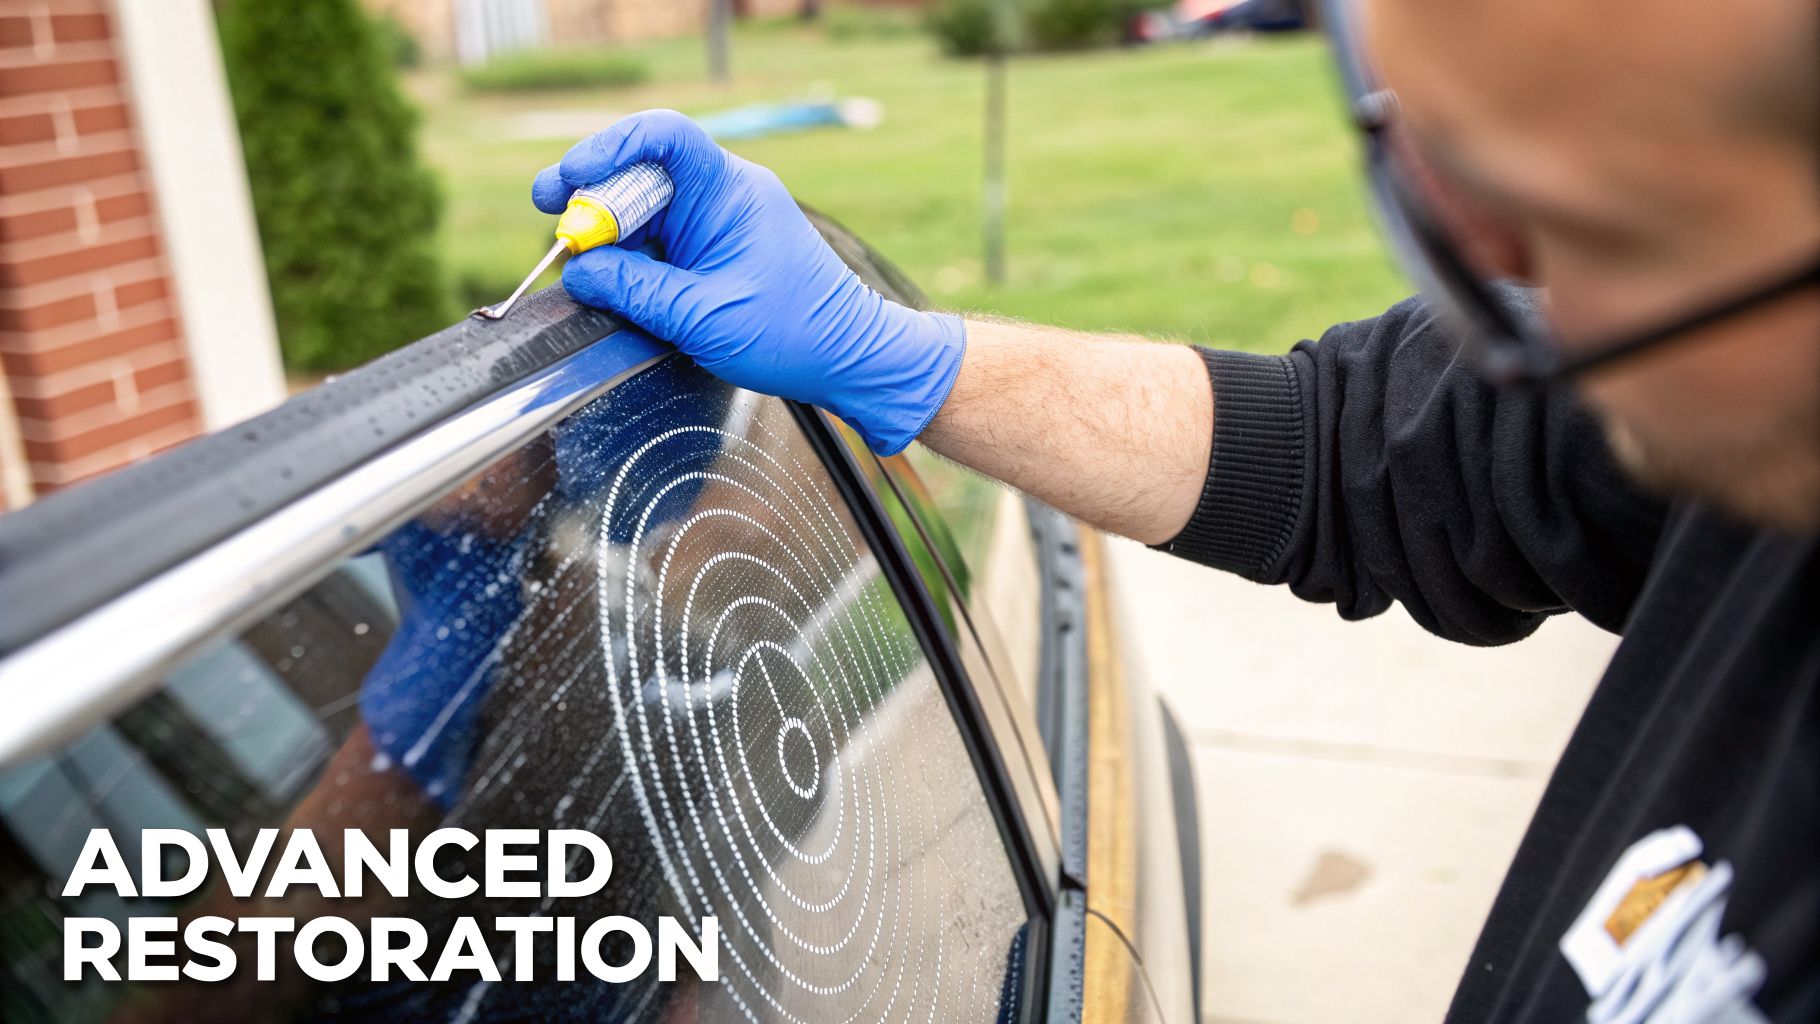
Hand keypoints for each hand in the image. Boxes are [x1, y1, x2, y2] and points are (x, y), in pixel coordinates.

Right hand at [532, 110, 964, 454]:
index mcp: (730, 191)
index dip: (609, 146)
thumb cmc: (793, 334)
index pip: (664, 136)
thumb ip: (634, 291)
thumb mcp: (702, 316)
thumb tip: (576, 274)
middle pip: (641, 172)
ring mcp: (716, 220)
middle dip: (591, 194)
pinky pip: (658, 237)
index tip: (571, 180)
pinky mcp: (712, 248)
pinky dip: (629, 256)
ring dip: (607, 232)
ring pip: (644, 208)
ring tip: (579, 266)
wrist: (848, 359)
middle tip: (548, 218)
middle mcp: (721, 194)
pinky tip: (611, 281)